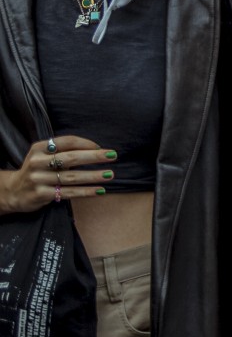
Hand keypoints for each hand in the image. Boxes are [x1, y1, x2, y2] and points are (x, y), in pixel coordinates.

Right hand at [0, 136, 115, 213]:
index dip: (86, 143)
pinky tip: (99, 190)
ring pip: (71, 177)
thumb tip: (97, 149)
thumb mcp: (44, 155)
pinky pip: (68, 192)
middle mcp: (37, 162)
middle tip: (113, 155)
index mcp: (40, 148)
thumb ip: (63, 151)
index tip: (102, 147)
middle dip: (94, 156)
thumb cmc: (37, 169)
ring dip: (93, 176)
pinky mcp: (41, 195)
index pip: (67, 141)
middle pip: (71, 158)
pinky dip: (85, 192)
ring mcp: (38, 179)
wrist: (13, 191)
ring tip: (110, 174)